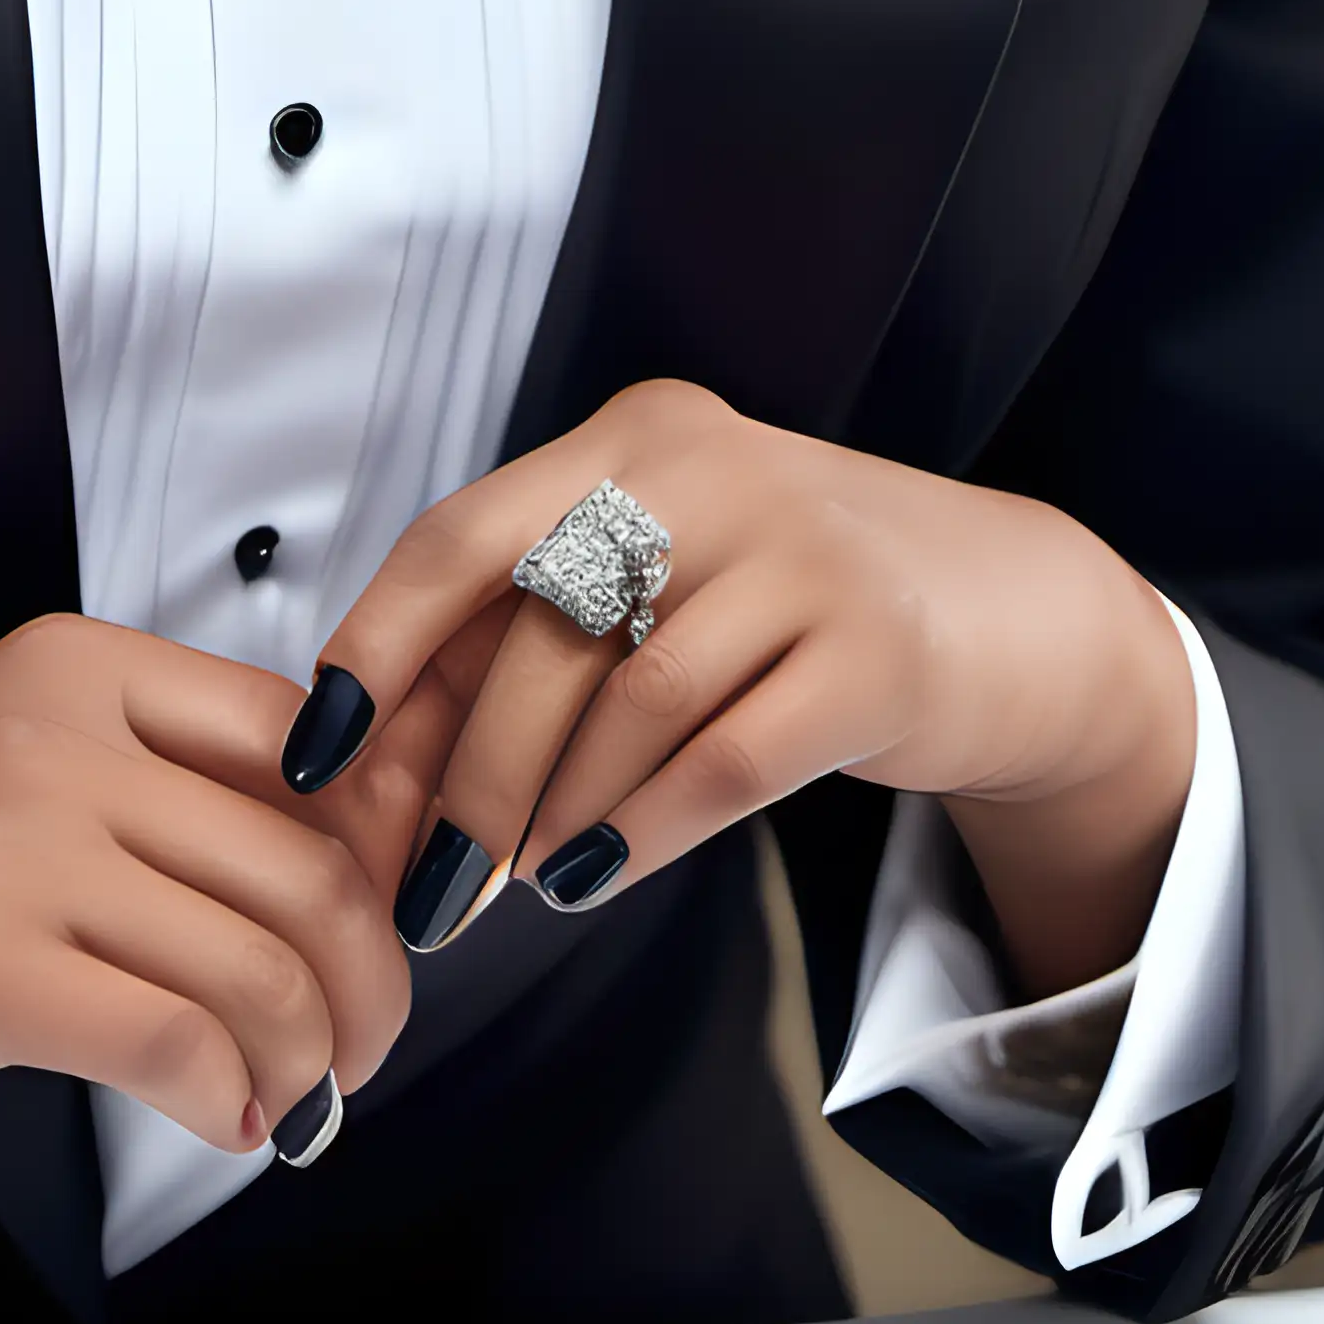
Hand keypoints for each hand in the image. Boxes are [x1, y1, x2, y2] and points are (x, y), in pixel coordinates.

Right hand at [0, 613, 423, 1164]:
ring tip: (289, 1100)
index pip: (307, 739)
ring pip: (262, 959)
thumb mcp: (4, 775)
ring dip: (311, 1058)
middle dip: (369, 980)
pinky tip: (219, 1123)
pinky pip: (178, 1040)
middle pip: (310, 858)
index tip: (393, 924)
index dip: (381, 849)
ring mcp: (10, 842)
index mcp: (72, 668)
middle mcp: (52, 734)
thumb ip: (151, 793)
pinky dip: (230, 1104)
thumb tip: (338, 860)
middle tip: (359, 1046)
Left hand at [290, 382, 1197, 995]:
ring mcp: (804, 552)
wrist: (1004, 609)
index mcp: (632, 437)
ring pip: (629, 701)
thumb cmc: (787, 602)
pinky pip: (728, 756)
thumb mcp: (661, 572)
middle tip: (426, 886)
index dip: (376, 647)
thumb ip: (533, 633)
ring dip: (551, 811)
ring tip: (516, 883)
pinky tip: (597, 875)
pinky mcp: (879, 650)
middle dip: (466, 776)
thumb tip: (377, 763)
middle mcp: (710, 468)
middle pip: (539, 633)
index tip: (319, 754)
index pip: (463, 535)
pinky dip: (645, 828)